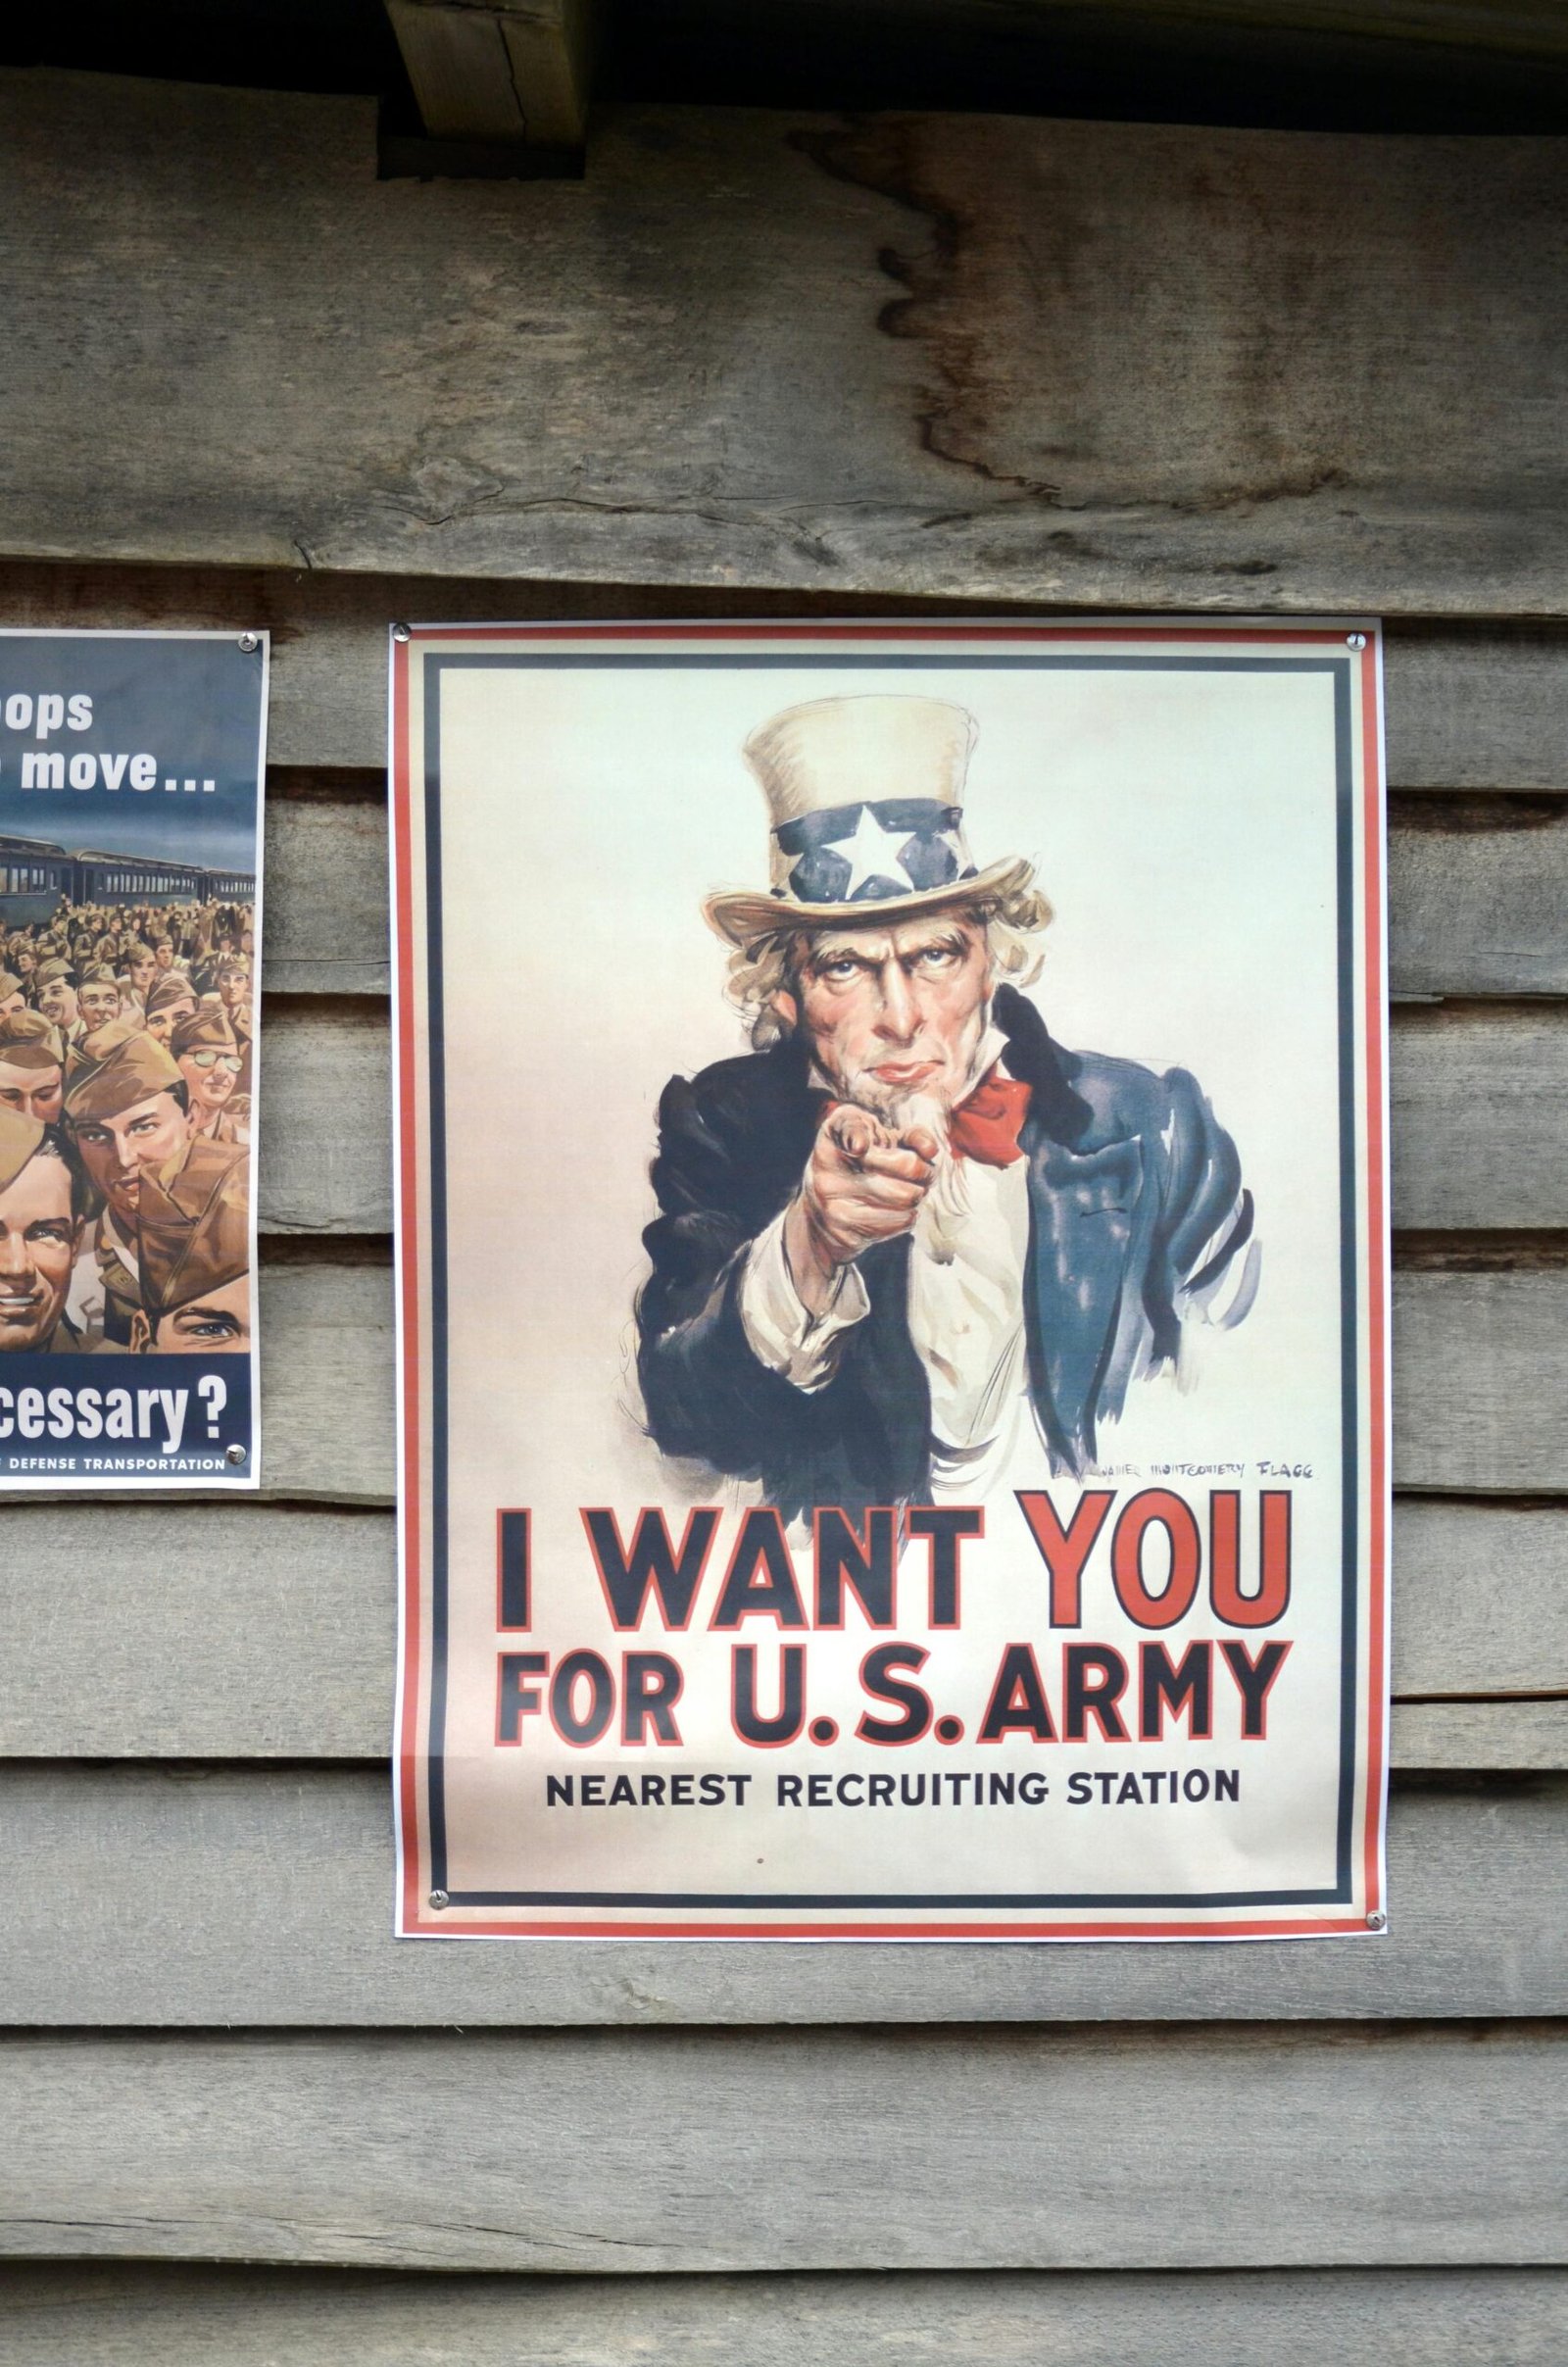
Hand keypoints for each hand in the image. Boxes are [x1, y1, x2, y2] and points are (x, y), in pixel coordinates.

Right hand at [782, 1104, 939, 1315]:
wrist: (815, 1222)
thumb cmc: (853, 1170)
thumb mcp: (871, 1139)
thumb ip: (905, 1135)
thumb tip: (930, 1149)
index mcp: (832, 1133)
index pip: (854, 1126)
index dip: (871, 1136)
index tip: (868, 1144)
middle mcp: (826, 1166)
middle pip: (906, 1168)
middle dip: (922, 1172)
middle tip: (920, 1173)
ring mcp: (834, 1202)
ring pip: (908, 1198)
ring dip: (917, 1197)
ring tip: (907, 1193)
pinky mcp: (846, 1231)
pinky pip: (900, 1223)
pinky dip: (906, 1218)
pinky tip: (893, 1213)